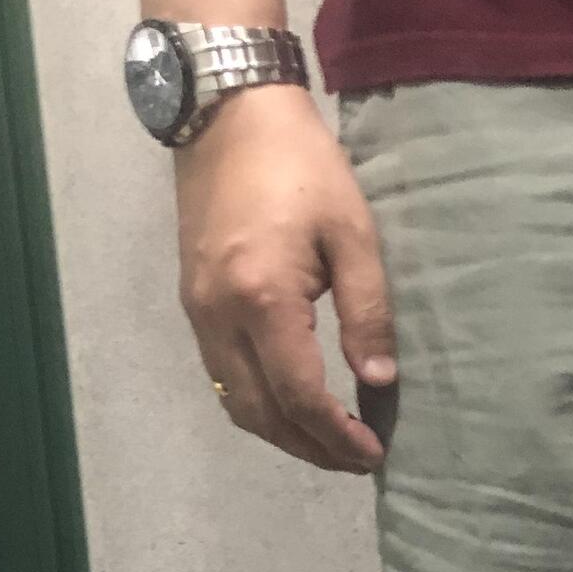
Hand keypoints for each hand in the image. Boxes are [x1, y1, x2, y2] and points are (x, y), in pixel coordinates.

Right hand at [174, 85, 394, 470]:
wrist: (229, 112)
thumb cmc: (301, 164)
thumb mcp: (353, 233)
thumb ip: (368, 313)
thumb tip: (379, 383)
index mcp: (263, 299)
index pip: (300, 397)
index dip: (338, 436)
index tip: (374, 452)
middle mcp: (220, 316)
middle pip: (262, 415)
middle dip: (311, 448)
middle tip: (355, 459)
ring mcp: (199, 312)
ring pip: (236, 403)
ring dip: (282, 433)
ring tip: (328, 440)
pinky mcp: (193, 302)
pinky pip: (222, 376)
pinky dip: (258, 404)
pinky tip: (292, 403)